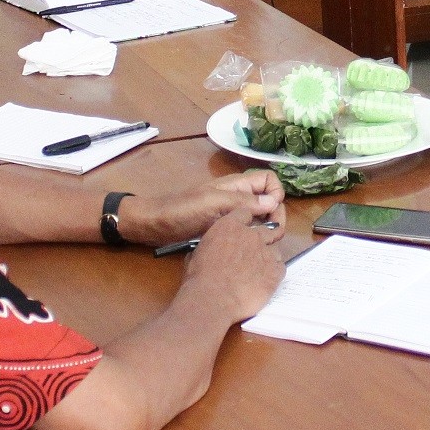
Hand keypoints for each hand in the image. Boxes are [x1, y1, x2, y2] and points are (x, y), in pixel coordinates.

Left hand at [123, 170, 284, 244]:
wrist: (154, 225)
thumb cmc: (181, 210)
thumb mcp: (212, 203)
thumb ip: (242, 201)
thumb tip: (273, 202)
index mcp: (236, 185)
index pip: (269, 181)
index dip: (276, 194)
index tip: (270, 213)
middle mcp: (238, 197)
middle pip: (269, 200)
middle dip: (275, 215)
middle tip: (270, 235)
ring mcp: (231, 214)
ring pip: (259, 218)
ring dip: (265, 229)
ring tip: (261, 244)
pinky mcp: (224, 229)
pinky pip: (246, 230)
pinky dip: (252, 237)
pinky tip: (248, 249)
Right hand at [182, 206, 285, 321]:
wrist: (214, 299)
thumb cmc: (201, 278)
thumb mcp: (197, 253)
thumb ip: (210, 244)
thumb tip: (210, 248)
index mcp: (230, 226)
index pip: (245, 214)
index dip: (245, 222)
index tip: (244, 229)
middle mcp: (251, 235)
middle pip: (265, 230)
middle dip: (261, 239)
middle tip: (254, 251)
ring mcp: (266, 252)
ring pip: (275, 248)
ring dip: (268, 256)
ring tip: (258, 269)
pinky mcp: (275, 272)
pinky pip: (281, 267)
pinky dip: (274, 272)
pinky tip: (264, 280)